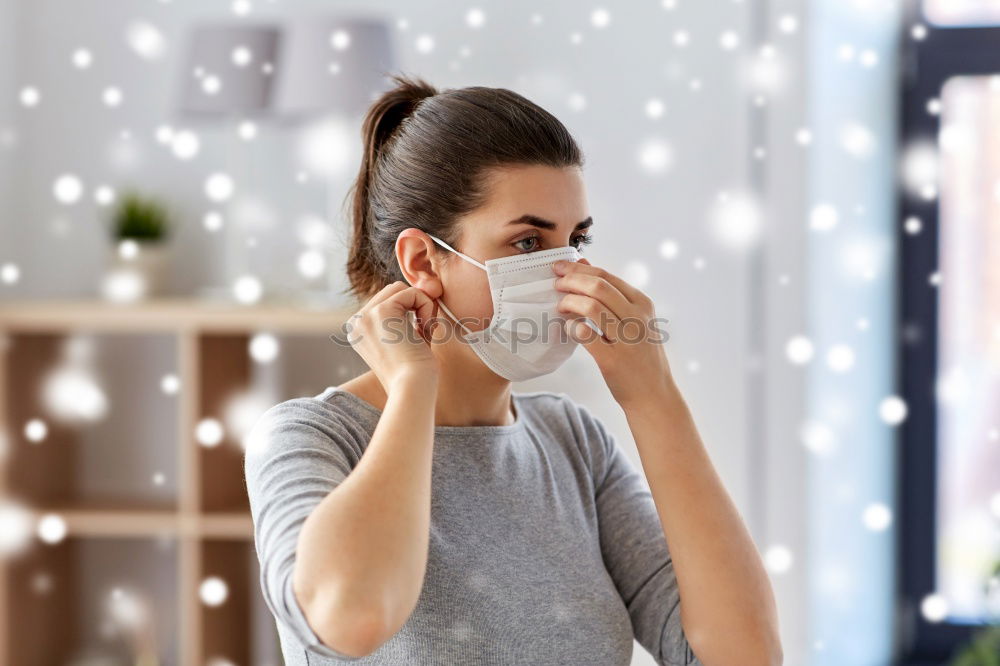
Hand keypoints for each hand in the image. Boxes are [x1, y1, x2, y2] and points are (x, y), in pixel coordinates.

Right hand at [345, 281, 441, 391]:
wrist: (411, 388)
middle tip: (425, 332)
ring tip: (425, 331)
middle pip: (391, 292)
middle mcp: (356, 322)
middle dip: (414, 306)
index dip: (408, 313)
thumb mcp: (405, 341)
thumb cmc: (414, 373)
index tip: (417, 337)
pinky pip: (412, 293)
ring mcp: (366, 316)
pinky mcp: (382, 311)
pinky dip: (426, 307)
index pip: (385, 302)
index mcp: (358, 331)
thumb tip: (425, 288)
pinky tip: (426, 330)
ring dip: (420, 305)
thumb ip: (409, 317)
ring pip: (400, 288)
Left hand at [553, 258, 673, 408]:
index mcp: (642, 304)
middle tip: (555, 283)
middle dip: (571, 280)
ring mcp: (627, 339)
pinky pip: (585, 335)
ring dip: (569, 302)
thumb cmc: (639, 355)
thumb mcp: (635, 320)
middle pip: (598, 287)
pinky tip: (568, 327)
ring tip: (560, 305)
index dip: (579, 269)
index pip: (606, 276)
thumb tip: (584, 263)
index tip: (560, 267)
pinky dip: (572, 327)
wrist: (654, 396)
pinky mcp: (613, 360)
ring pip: (591, 307)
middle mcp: (637, 318)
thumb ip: (613, 295)